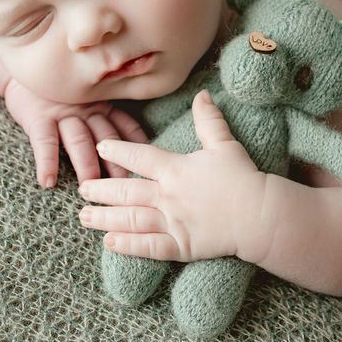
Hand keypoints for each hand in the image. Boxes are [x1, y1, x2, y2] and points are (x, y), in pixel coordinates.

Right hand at [3, 77, 147, 187]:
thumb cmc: (55, 92)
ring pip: (79, 141)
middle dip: (117, 162)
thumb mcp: (84, 98)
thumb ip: (102, 114)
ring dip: (85, 164)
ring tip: (89, 186)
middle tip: (127, 185)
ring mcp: (62, 114)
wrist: (19, 72)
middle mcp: (86, 110)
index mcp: (100, 106)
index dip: (136, 141)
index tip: (149, 160)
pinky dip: (46, 162)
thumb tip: (127, 141)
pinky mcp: (38, 118)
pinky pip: (44, 142)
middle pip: (106, 137)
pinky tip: (47, 181)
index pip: (123, 124)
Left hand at [79, 90, 266, 262]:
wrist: (259, 214)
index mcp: (175, 169)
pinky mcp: (180, 245)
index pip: (139, 157)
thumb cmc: (243, 178)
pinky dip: (127, 245)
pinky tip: (109, 243)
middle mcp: (167, 195)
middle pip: (126, 191)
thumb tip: (202, 94)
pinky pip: (148, 246)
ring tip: (84, 216)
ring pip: (130, 219)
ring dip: (104, 218)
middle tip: (82, 189)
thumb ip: (209, 120)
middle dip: (101, 189)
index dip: (117, 149)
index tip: (100, 145)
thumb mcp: (224, 144)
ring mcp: (172, 222)